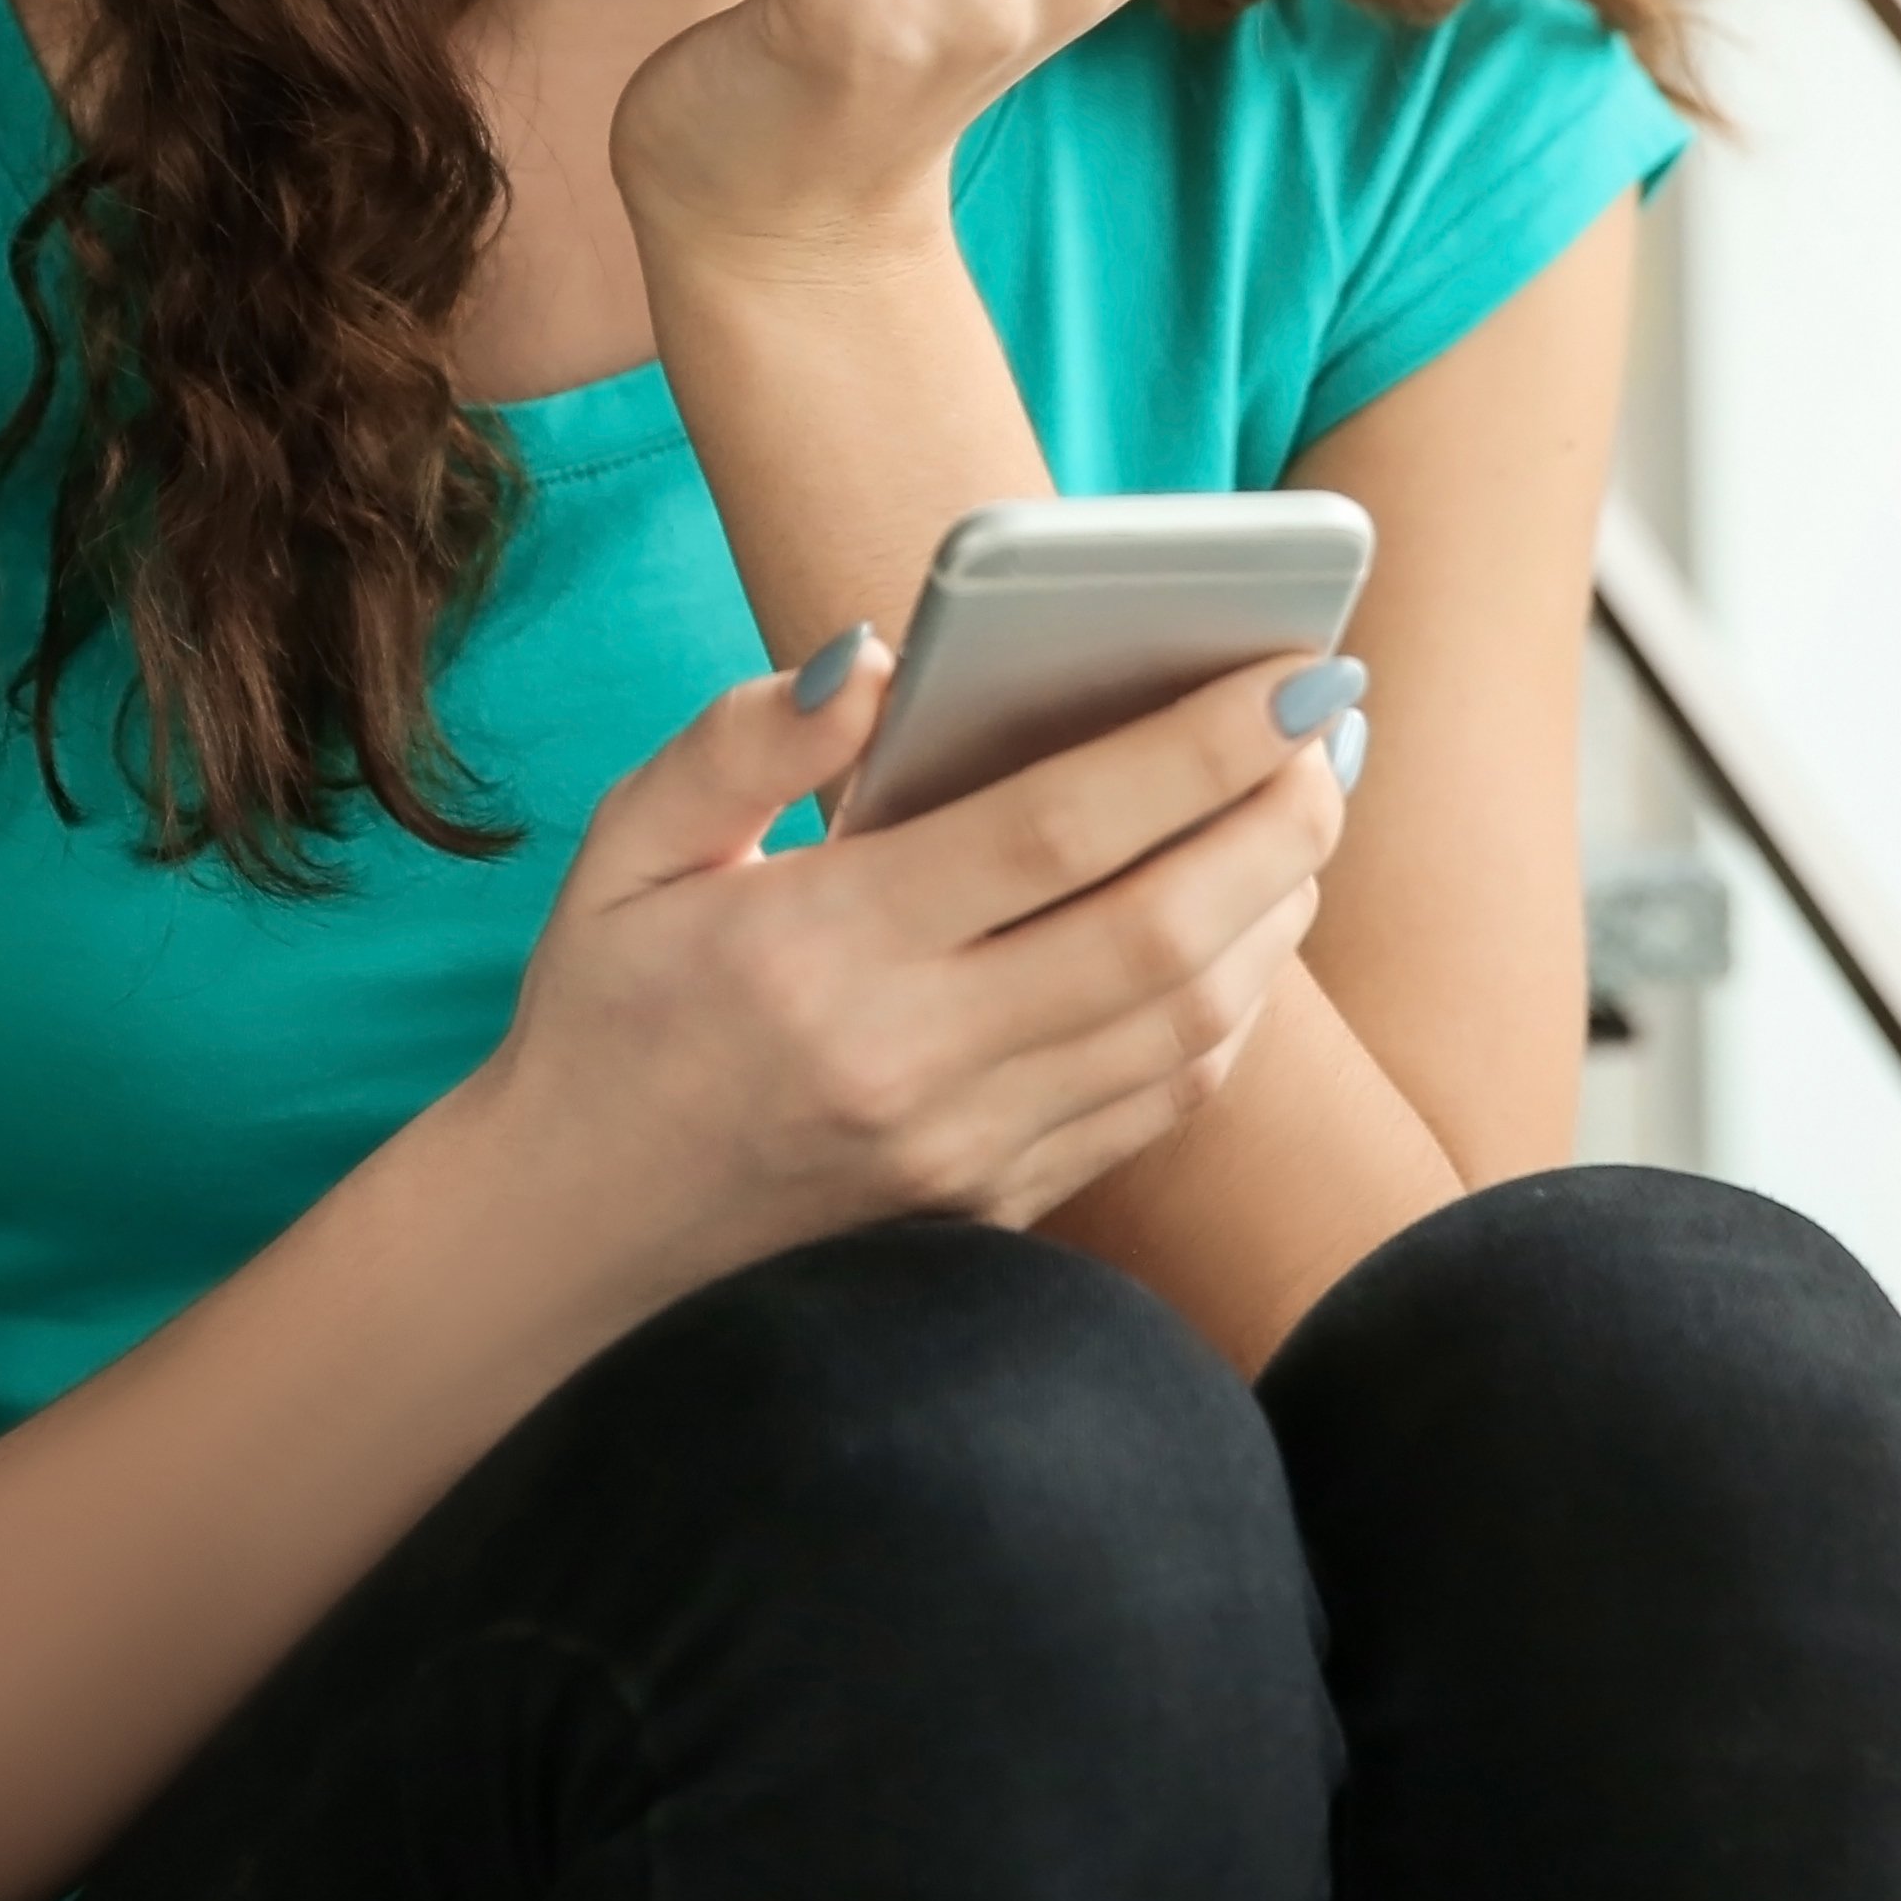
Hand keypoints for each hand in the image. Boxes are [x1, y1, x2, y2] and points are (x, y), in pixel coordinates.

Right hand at [464, 634, 1349, 1298]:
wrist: (567, 1245)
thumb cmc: (602, 1019)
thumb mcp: (625, 850)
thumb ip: (744, 740)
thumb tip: (875, 654)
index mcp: (821, 949)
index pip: (1056, 830)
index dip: (1195, 744)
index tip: (1290, 665)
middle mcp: (912, 1061)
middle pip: (1162, 932)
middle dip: (1279, 818)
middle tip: (1332, 720)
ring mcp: (965, 1151)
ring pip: (1187, 1026)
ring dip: (1277, 908)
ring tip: (1305, 807)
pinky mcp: (993, 1207)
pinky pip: (1158, 1105)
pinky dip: (1231, 1008)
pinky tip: (1244, 924)